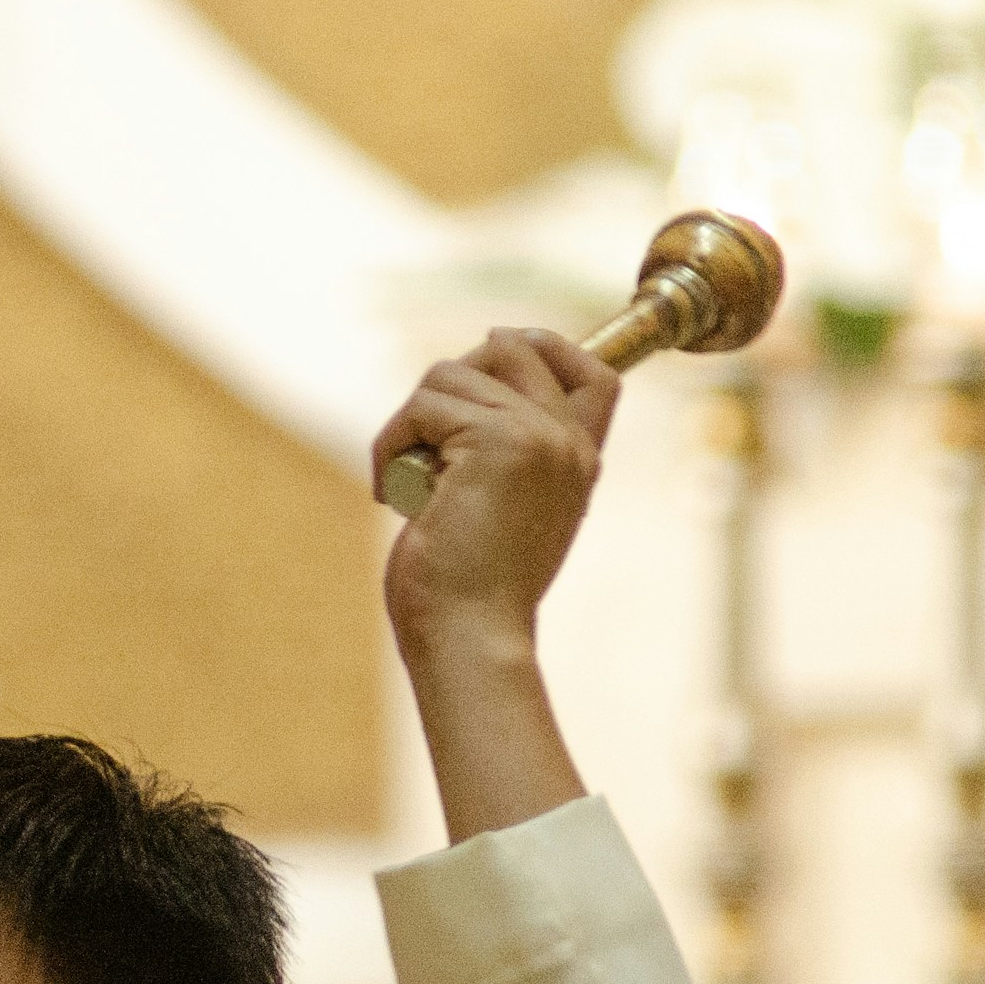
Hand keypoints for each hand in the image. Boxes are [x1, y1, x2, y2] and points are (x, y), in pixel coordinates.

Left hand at [372, 330, 618, 654]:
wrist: (471, 637)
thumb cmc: (472, 592)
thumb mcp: (505, 514)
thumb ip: (508, 459)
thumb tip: (464, 393)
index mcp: (580, 462)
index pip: (594, 371)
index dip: (545, 346)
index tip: (493, 353)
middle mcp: (568, 442)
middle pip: (512, 350)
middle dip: (454, 379)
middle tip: (423, 437)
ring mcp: (536, 436)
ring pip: (451, 374)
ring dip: (410, 422)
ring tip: (405, 480)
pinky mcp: (495, 439)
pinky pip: (421, 405)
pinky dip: (391, 443)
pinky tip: (391, 493)